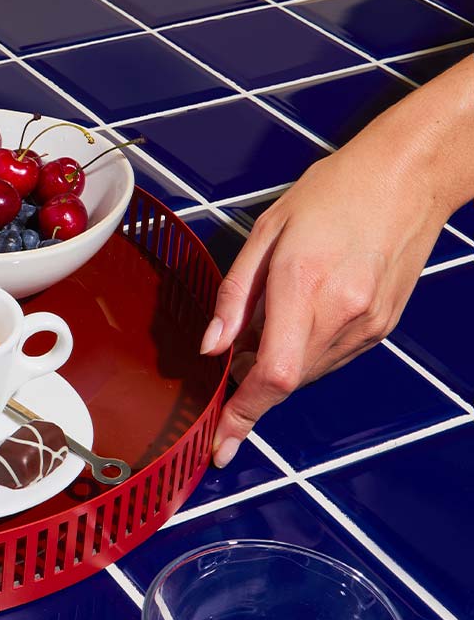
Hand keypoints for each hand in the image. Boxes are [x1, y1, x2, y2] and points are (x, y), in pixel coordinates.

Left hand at [201, 116, 449, 467]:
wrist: (408, 178)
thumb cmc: (334, 193)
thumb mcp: (265, 232)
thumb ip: (234, 296)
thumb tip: (212, 347)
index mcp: (304, 286)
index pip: (272, 374)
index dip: (243, 414)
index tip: (222, 441)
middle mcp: (342, 314)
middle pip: (286, 380)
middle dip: (250, 383)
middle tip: (230, 355)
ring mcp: (368, 325)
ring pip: (309, 373)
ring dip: (277, 366)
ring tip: (267, 320)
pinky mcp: (381, 328)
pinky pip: (331, 357)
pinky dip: (305, 352)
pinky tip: (299, 316)